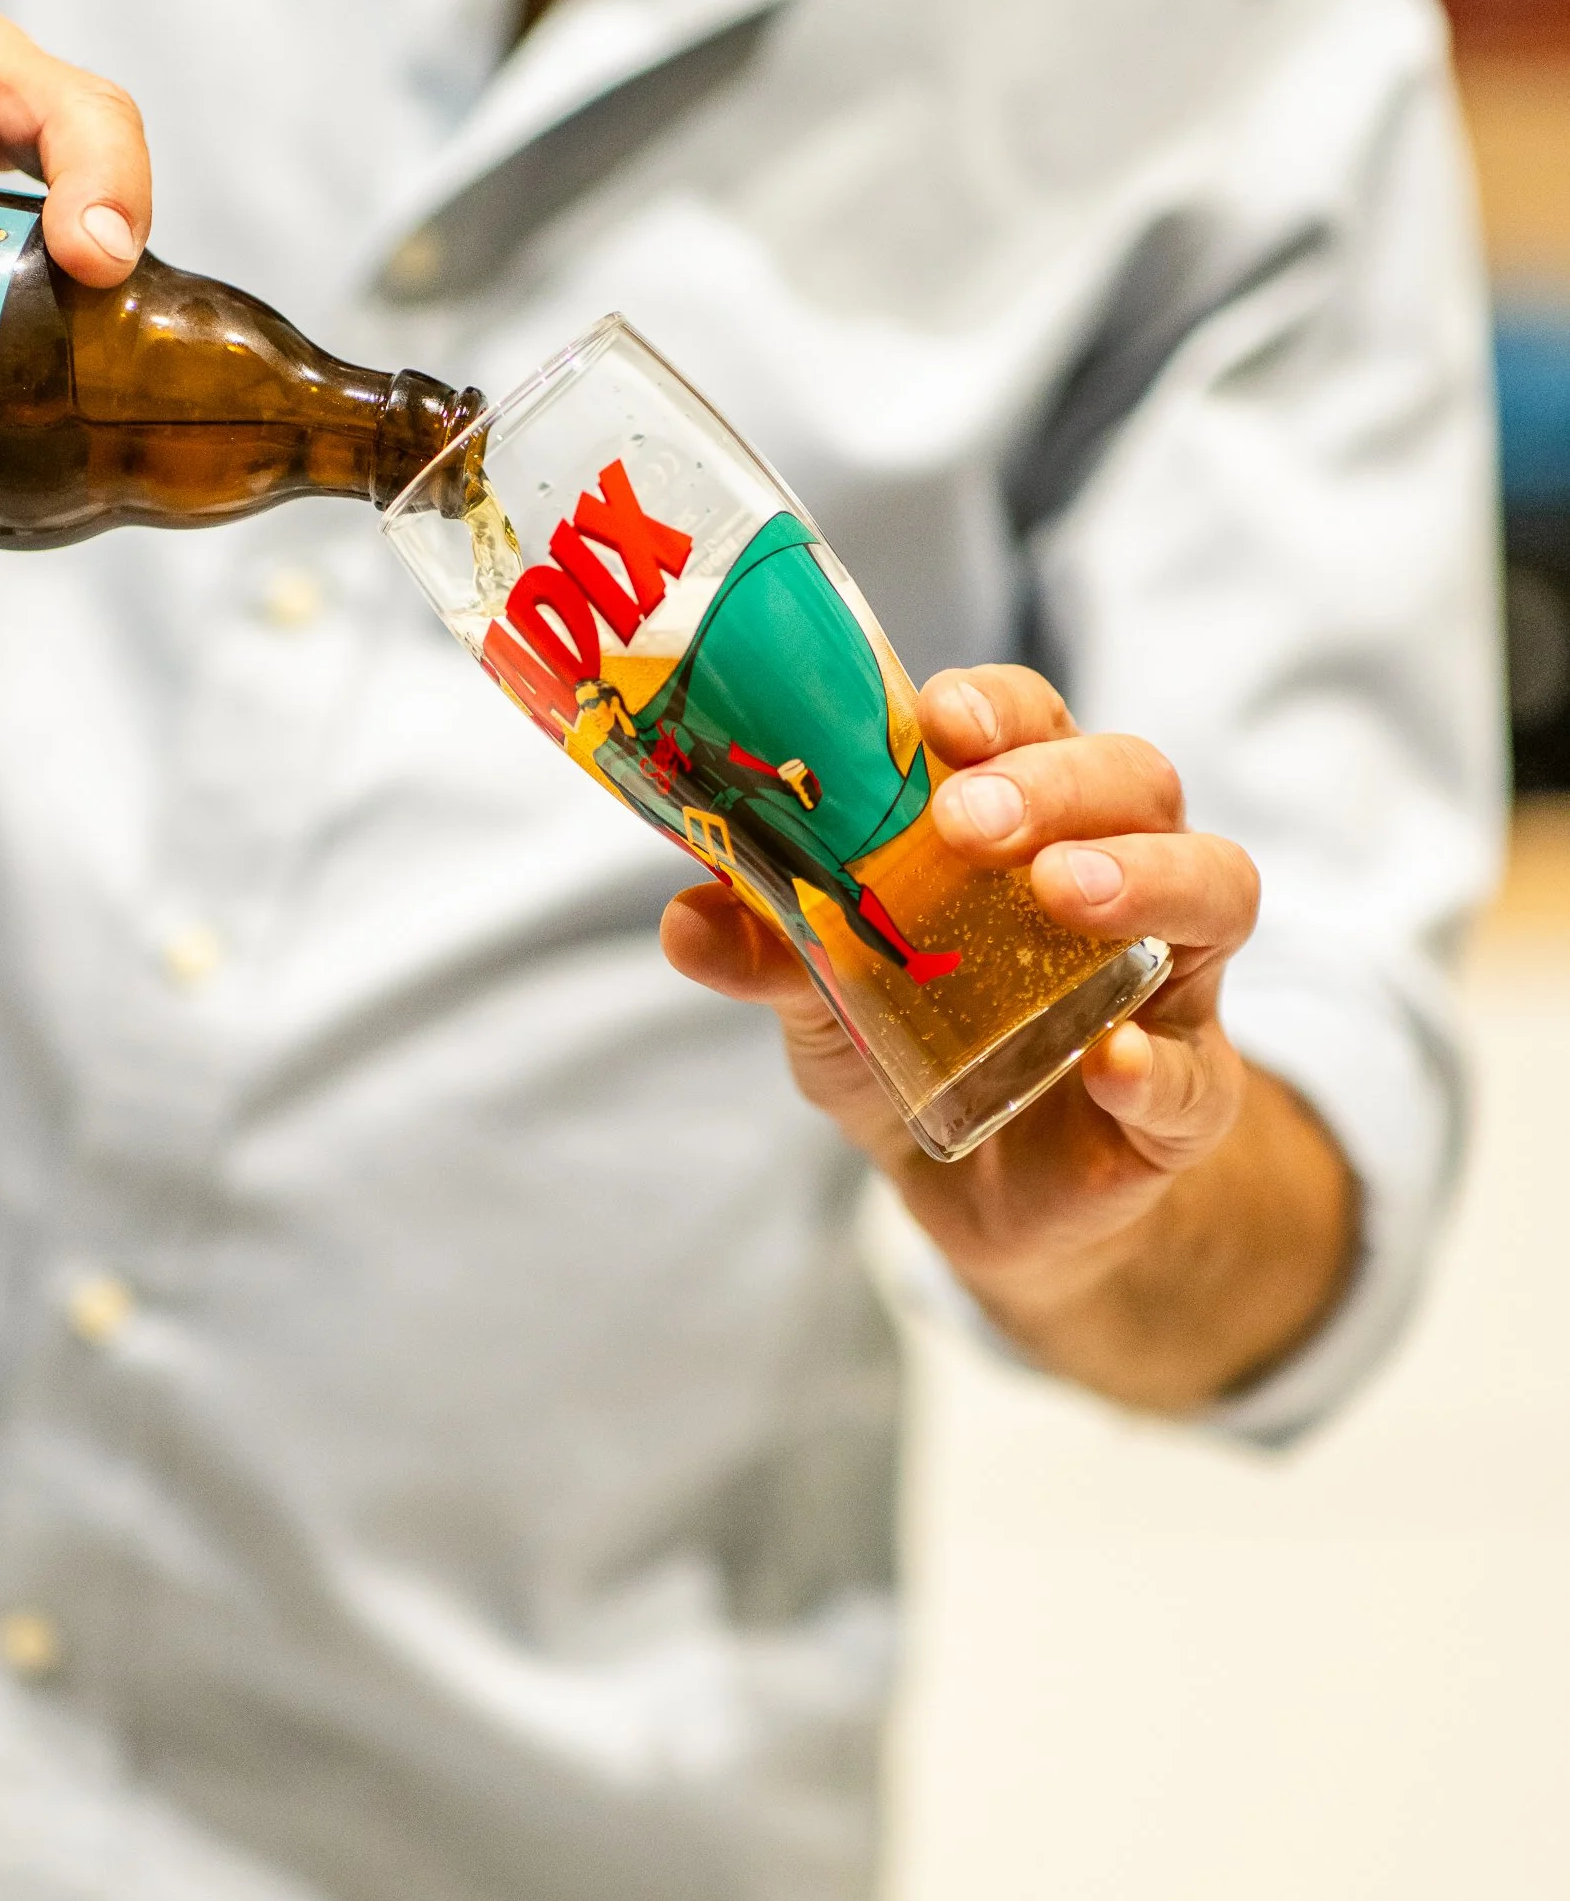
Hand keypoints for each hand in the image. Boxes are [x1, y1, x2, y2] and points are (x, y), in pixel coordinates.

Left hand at [661, 664, 1352, 1406]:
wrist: (975, 1194)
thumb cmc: (910, 1047)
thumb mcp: (822, 1000)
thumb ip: (770, 952)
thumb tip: (683, 918)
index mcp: (1029, 824)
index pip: (1036, 724)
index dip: (999, 707)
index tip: (937, 718)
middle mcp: (1120, 877)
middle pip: (1134, 783)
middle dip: (1056, 782)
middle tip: (968, 820)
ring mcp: (1166, 984)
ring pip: (1217, 889)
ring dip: (1145, 876)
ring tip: (1067, 890)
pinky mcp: (1183, 1100)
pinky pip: (1200, 1075)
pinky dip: (1159, 1067)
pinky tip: (1111, 1066)